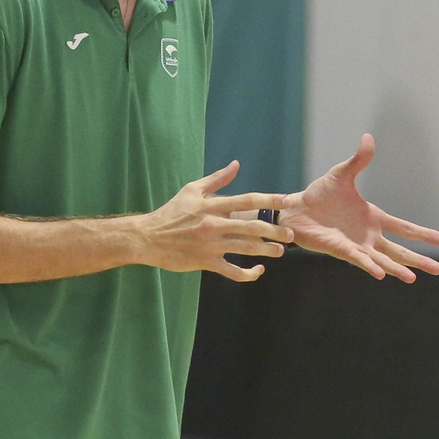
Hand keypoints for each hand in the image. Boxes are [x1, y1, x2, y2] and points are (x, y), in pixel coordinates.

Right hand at [143, 160, 291, 281]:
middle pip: (251, 226)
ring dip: (266, 250)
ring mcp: (210, 245)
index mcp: (212, 205)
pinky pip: (231, 271)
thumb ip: (217, 180)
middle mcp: (214, 224)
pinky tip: (258, 271)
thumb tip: (236, 164)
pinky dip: (247, 273)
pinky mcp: (205, 262)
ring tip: (280, 251)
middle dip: (275, 231)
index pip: (247, 200)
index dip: (269, 200)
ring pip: (245, 248)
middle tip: (290, 234)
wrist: (147, 237)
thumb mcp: (191, 190)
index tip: (287, 201)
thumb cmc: (171, 212)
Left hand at [284, 134, 438, 280]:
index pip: (404, 228)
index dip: (423, 234)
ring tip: (413, 279)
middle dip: (418, 260)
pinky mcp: (341, 250)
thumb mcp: (341, 174)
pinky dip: (370, 266)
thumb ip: (358, 160)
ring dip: (397, 269)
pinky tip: (381, 274)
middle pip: (399, 250)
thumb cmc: (319, 194)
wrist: (296, 209)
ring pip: (383, 260)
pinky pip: (359, 260)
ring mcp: (357, 245)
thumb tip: (369, 137)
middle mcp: (369, 235)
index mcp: (374, 218)